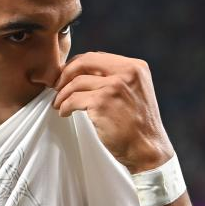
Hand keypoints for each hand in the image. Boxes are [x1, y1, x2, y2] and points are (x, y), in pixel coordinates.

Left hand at [52, 51, 174, 172]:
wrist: (147, 148)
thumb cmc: (138, 125)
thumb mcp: (135, 91)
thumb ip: (116, 78)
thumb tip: (83, 73)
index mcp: (135, 67)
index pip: (97, 57)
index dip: (77, 66)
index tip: (67, 76)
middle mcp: (126, 72)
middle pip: (84, 62)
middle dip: (66, 74)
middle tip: (57, 87)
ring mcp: (114, 86)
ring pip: (76, 82)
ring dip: (63, 94)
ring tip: (59, 104)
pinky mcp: (102, 103)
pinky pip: (73, 100)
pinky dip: (65, 106)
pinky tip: (65, 113)